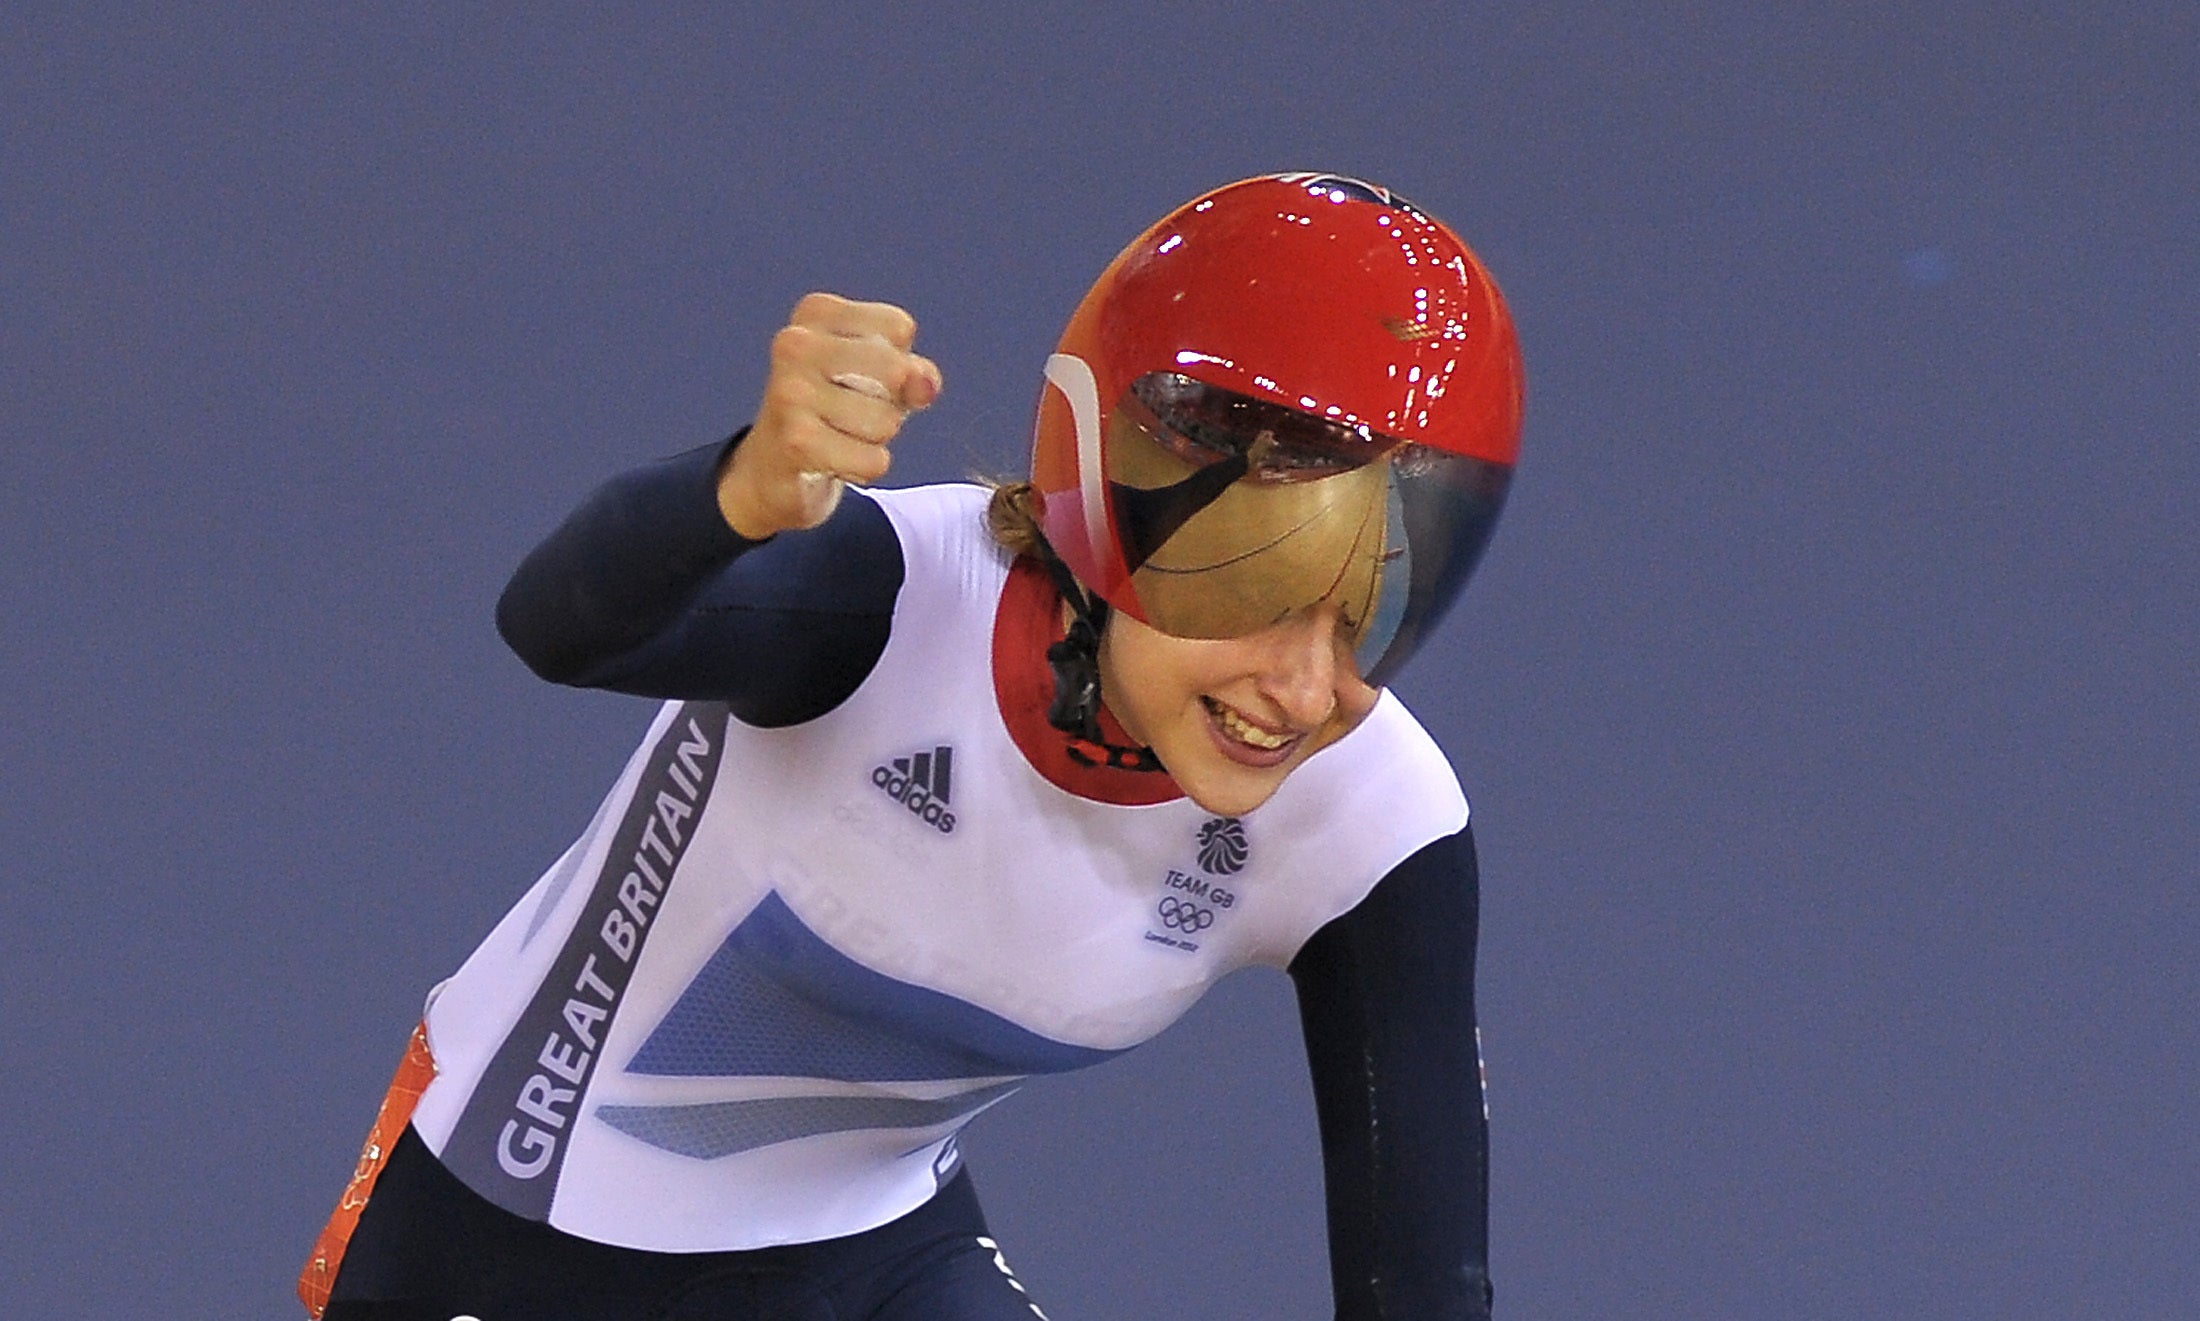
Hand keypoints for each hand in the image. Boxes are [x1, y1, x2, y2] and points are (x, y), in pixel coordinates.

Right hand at [717, 292, 943, 538]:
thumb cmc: (835, 407)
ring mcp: (791, 392)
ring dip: (876, 438)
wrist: (774, 466)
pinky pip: (874, 460)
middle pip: (896, 371)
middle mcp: (796, 344)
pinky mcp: (797, 441)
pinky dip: (866, 467)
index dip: (899, 362)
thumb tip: (925, 386)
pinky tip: (835, 460)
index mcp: (816, 313)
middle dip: (890, 402)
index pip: (898, 328)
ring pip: (886, 420)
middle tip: (853, 410)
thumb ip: (915, 373)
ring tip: (840, 434)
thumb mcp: (880, 377)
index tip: (862, 376)